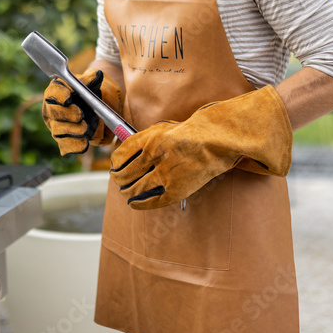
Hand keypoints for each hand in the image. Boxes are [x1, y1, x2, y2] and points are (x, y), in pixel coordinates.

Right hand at [42, 70, 124, 155]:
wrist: (91, 107)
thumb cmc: (85, 93)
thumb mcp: (89, 84)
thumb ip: (91, 80)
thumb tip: (97, 75)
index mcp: (55, 92)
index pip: (52, 93)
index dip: (59, 95)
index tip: (68, 98)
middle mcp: (51, 109)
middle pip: (54, 113)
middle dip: (67, 115)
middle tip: (80, 115)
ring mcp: (55, 125)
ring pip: (58, 130)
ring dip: (71, 131)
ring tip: (84, 129)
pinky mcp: (62, 139)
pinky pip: (64, 145)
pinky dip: (73, 146)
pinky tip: (83, 145)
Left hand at [109, 86, 291, 208]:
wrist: (218, 139)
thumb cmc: (192, 133)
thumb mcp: (163, 128)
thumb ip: (143, 140)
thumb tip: (124, 152)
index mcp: (149, 139)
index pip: (120, 155)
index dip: (114, 164)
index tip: (114, 167)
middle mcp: (154, 156)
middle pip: (125, 174)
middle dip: (118, 179)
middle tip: (118, 181)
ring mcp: (165, 174)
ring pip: (135, 188)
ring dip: (127, 192)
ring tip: (125, 192)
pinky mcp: (176, 189)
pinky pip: (151, 201)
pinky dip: (139, 203)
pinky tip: (135, 203)